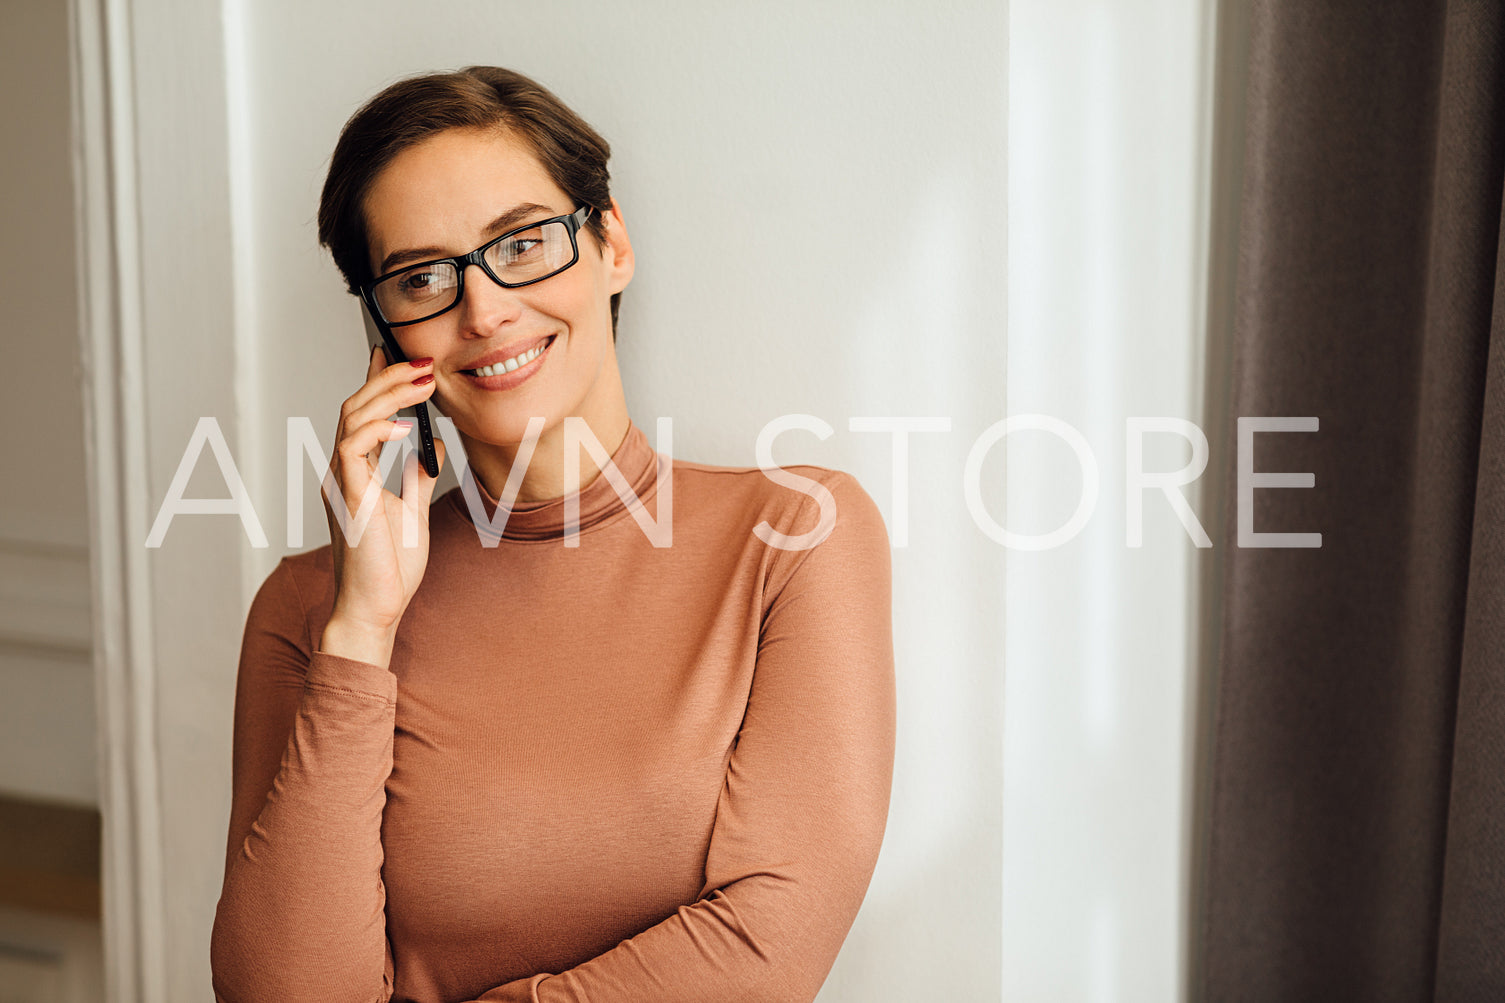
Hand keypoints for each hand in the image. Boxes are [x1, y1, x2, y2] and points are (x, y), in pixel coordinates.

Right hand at [318, 346, 447, 665]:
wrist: (376, 609)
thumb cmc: (389, 569)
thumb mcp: (413, 512)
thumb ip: (418, 476)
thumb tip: (433, 445)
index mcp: (356, 474)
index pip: (363, 415)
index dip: (375, 381)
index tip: (394, 353)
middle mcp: (343, 473)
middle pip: (356, 407)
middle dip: (388, 379)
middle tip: (422, 364)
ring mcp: (342, 483)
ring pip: (352, 418)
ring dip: (388, 394)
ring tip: (421, 382)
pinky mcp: (348, 497)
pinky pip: (352, 447)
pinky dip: (378, 429)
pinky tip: (407, 424)